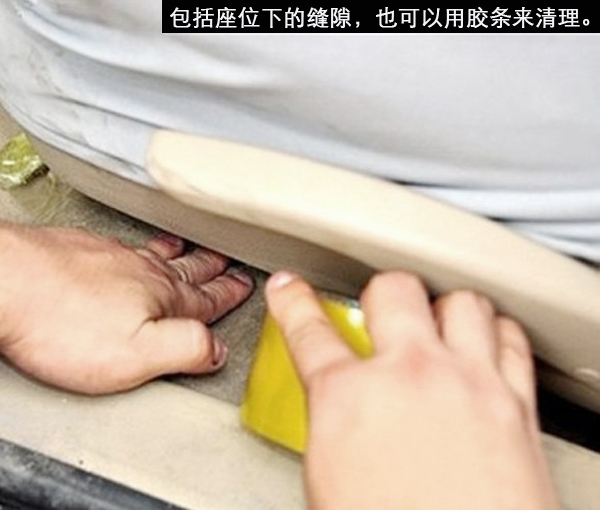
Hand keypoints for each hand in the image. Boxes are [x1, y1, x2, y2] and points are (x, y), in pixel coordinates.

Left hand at [0, 225, 253, 393]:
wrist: (2, 284)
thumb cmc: (62, 323)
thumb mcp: (138, 355)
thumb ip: (186, 350)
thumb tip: (217, 349)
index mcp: (162, 298)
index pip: (207, 298)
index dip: (229, 294)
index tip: (244, 285)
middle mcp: (141, 272)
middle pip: (187, 270)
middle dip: (212, 268)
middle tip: (227, 261)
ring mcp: (110, 258)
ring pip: (157, 254)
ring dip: (180, 253)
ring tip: (190, 248)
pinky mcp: (81, 251)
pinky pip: (124, 246)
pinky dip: (141, 247)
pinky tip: (134, 249)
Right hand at [265, 271, 558, 509]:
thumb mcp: (329, 481)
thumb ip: (330, 426)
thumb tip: (334, 411)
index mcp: (348, 400)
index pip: (308, 331)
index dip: (294, 302)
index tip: (291, 289)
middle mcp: (408, 376)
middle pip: (393, 290)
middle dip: (381, 293)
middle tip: (381, 308)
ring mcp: (466, 383)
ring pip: (461, 302)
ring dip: (445, 308)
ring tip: (438, 322)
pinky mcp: (514, 404)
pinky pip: (510, 341)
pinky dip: (497, 334)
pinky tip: (486, 344)